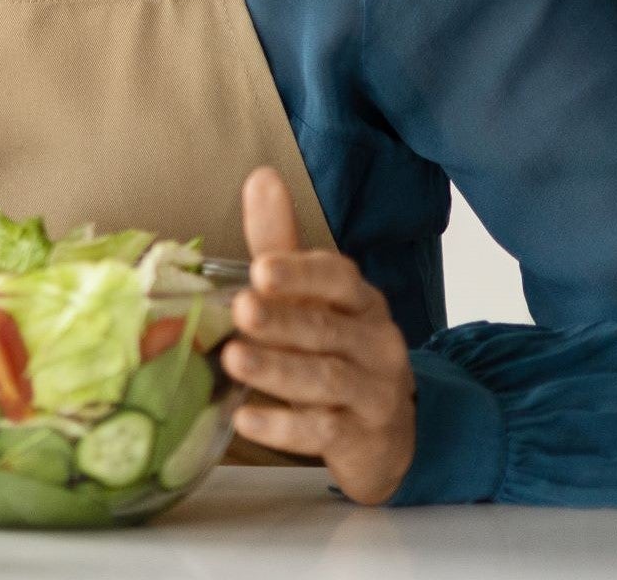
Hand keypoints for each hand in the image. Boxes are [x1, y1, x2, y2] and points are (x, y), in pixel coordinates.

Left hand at [225, 166, 416, 503]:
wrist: (383, 434)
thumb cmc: (332, 350)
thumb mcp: (309, 297)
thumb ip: (281, 245)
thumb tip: (261, 176)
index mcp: (359, 302)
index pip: (339, 279)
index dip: (302, 273)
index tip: (263, 268)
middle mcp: (375, 343)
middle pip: (328, 330)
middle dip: (284, 321)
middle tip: (242, 310)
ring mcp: (374, 393)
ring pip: (327, 379)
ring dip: (277, 370)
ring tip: (233, 360)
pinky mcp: (363, 439)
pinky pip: (325, 431)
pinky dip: (284, 426)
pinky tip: (245, 419)